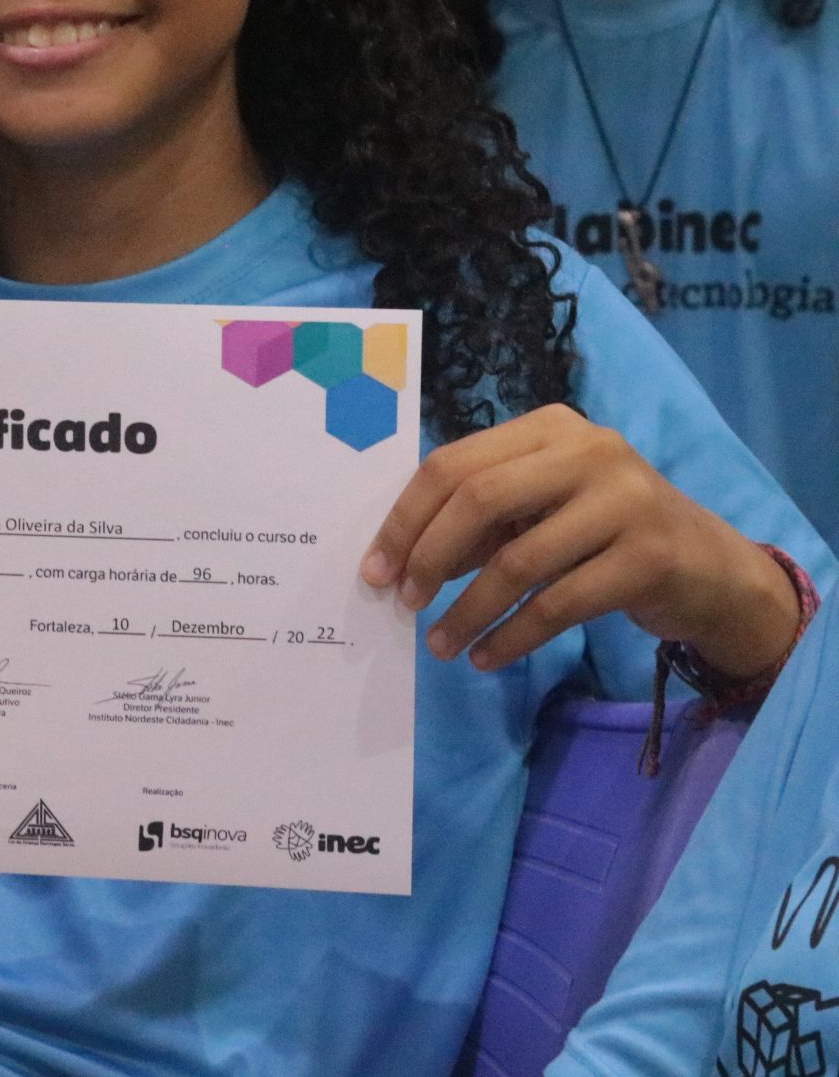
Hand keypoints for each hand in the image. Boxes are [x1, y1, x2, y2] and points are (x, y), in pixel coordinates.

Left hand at [361, 405, 798, 675]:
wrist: (709, 568)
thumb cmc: (604, 533)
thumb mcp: (539, 511)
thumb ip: (478, 522)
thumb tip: (399, 562)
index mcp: (550, 428)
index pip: (454, 464)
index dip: (406, 520)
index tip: (375, 570)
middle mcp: (590, 451)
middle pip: (479, 499)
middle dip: (429, 557)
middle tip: (404, 603)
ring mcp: (626, 501)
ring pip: (518, 561)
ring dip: (469, 611)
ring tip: (442, 646)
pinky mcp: (650, 557)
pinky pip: (558, 605)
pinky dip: (512, 636)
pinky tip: (487, 656)